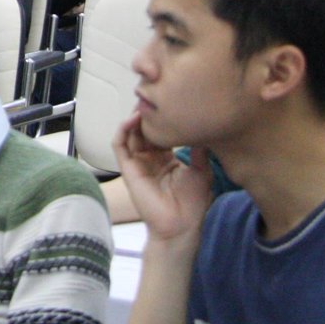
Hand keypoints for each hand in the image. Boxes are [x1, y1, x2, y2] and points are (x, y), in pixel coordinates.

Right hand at [113, 116, 212, 246]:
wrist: (181, 226)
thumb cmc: (193, 202)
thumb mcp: (201, 171)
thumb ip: (198, 150)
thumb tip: (204, 128)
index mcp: (166, 159)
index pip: (160, 133)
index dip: (163, 119)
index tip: (172, 104)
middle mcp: (150, 159)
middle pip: (144, 130)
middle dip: (148, 114)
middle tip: (155, 98)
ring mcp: (137, 163)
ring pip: (131, 134)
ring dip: (135, 118)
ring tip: (144, 104)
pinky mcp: (128, 169)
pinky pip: (120, 145)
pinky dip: (124, 130)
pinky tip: (134, 119)